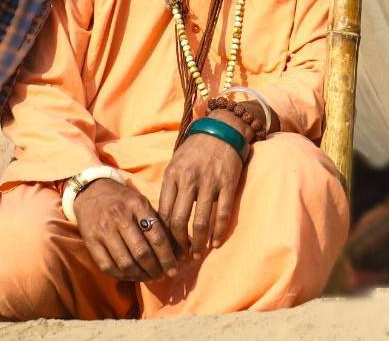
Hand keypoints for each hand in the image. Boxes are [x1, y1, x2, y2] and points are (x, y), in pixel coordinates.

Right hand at [71, 178, 177, 281]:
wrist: (91, 191)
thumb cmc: (123, 200)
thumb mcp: (141, 203)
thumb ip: (157, 224)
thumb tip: (177, 251)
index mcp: (136, 205)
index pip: (156, 236)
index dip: (167, 257)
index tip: (174, 268)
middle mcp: (119, 216)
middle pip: (142, 252)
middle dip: (155, 269)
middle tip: (163, 275)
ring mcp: (103, 229)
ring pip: (125, 263)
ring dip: (141, 275)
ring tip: (150, 277)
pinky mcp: (90, 241)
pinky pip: (108, 266)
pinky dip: (123, 276)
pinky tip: (132, 275)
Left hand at [158, 118, 246, 259]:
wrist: (221, 131)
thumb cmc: (194, 151)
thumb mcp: (175, 165)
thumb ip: (169, 189)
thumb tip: (161, 220)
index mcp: (172, 176)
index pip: (162, 213)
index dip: (162, 235)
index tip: (163, 248)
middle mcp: (189, 180)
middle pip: (178, 221)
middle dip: (177, 245)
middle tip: (178, 257)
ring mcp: (209, 183)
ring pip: (200, 222)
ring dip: (198, 243)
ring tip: (196, 254)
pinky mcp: (228, 185)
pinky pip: (222, 214)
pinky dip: (218, 232)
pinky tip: (215, 243)